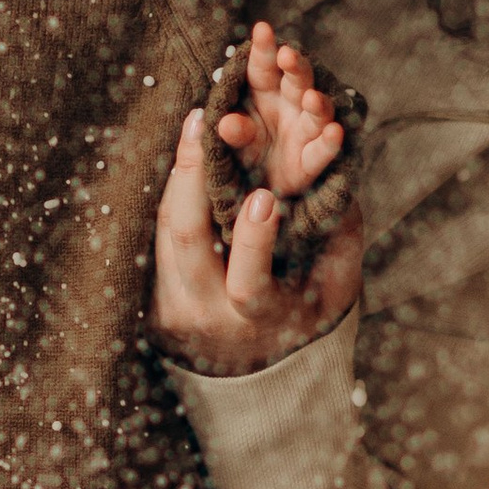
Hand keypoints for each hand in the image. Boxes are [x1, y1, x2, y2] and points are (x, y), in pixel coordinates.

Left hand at [152, 99, 363, 377]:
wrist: (260, 362)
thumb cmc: (314, 305)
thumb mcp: (335, 279)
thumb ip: (335, 230)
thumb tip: (333, 161)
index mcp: (261, 319)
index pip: (249, 286)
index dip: (254, 242)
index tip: (264, 198)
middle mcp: (209, 316)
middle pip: (189, 243)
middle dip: (194, 180)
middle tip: (206, 127)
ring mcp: (174, 305)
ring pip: (165, 230)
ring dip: (181, 174)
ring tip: (197, 127)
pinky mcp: (152, 291)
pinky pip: (158, 229)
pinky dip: (176, 189)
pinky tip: (188, 152)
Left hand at [211, 19, 348, 212]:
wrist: (252, 192)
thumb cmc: (240, 154)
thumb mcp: (227, 143)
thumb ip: (230, 132)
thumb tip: (219, 122)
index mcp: (262, 91)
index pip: (263, 65)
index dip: (264, 49)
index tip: (262, 30)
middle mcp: (288, 105)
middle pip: (296, 81)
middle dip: (295, 67)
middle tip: (288, 55)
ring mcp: (303, 132)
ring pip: (316, 113)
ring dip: (317, 104)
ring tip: (312, 98)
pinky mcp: (310, 162)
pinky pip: (321, 151)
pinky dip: (329, 143)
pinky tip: (334, 133)